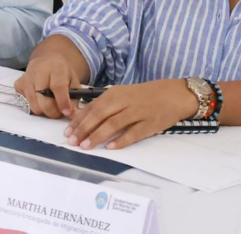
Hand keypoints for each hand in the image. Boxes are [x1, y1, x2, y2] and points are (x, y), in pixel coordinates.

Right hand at [14, 51, 82, 118]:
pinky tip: (39, 99)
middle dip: (53, 112)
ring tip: (50, 105)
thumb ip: (75, 98)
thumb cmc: (62, 73)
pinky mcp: (18, 84)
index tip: (68, 113)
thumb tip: (72, 115)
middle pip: (44, 100)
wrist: (46, 60)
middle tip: (60, 111)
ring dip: (44, 111)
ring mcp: (26, 78)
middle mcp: (38, 71)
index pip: (58, 87)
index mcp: (56, 68)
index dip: (63, 102)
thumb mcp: (73, 81)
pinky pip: (26, 104)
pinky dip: (34, 106)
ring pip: (34, 106)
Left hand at [64, 79, 197, 149]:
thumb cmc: (144, 96)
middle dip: (83, 129)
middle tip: (72, 141)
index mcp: (114, 94)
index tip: (67, 131)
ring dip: (97, 136)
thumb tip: (84, 118)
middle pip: (99, 115)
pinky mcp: (150, 123)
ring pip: (113, 124)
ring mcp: (137, 112)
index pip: (91, 107)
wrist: (173, 94)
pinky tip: (111, 147)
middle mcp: (124, 101)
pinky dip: (121, 140)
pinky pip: (133, 133)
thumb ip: (105, 105)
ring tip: (85, 146)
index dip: (78, 120)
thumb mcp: (122, 95)